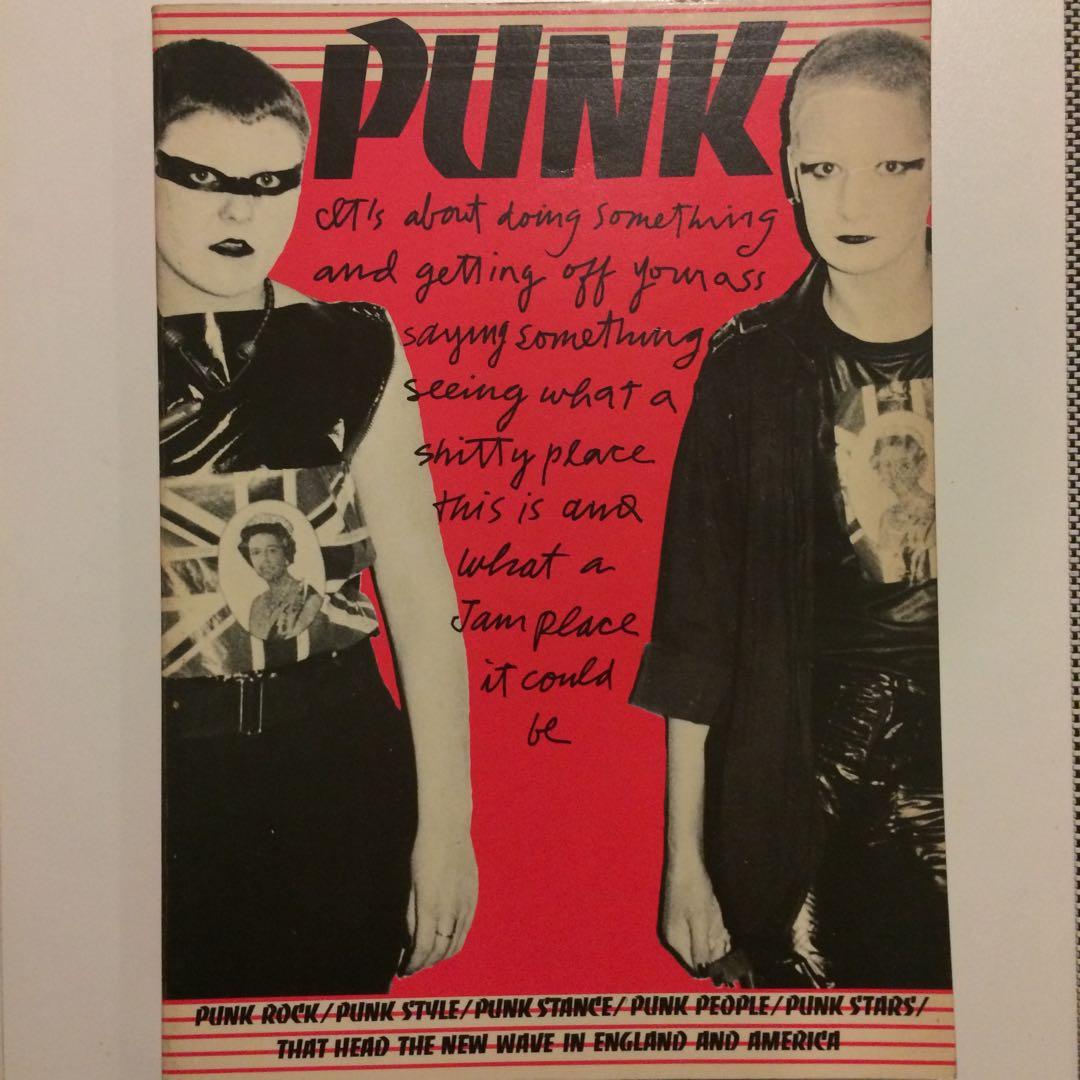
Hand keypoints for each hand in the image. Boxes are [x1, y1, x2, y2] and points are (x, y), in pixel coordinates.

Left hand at [401, 823, 477, 974]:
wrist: (448, 830)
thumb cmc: (423, 855)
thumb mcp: (409, 886)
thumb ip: (409, 916)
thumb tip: (408, 942)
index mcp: (431, 906)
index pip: (423, 948)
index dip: (413, 964)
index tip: (403, 970)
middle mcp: (451, 909)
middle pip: (439, 951)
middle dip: (424, 964)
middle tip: (411, 967)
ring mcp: (465, 905)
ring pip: (455, 944)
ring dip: (439, 957)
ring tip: (426, 959)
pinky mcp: (473, 899)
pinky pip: (465, 931)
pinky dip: (453, 943)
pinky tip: (443, 943)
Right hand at [661, 856, 730, 974]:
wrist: (685, 860)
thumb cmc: (692, 888)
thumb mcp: (701, 920)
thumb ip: (701, 948)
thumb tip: (703, 973)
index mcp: (675, 940)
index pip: (695, 967)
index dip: (712, 963)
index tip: (723, 948)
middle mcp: (674, 937)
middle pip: (700, 954)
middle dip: (715, 945)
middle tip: (720, 929)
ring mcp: (678, 926)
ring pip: (703, 941)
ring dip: (714, 934)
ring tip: (717, 919)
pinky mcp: (683, 917)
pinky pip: (700, 930)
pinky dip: (710, 925)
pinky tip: (713, 914)